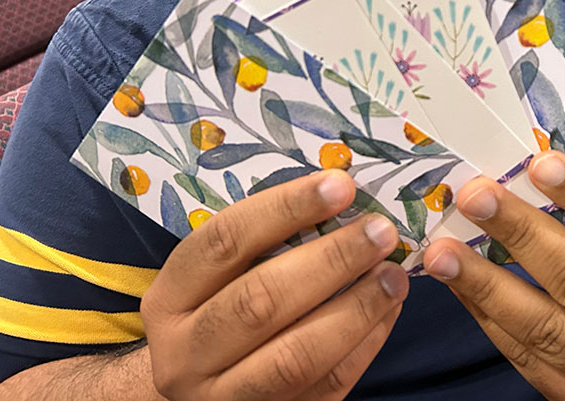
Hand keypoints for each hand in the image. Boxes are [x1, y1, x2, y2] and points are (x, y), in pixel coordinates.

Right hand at [140, 169, 407, 400]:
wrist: (200, 392)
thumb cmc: (218, 313)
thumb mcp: (217, 278)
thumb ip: (264, 243)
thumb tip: (342, 195)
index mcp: (170, 298)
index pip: (225, 241)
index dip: (286, 208)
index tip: (341, 184)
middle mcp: (186, 353)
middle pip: (261, 301)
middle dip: (330, 260)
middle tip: (380, 231)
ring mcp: (223, 399)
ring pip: (296, 355)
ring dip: (356, 308)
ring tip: (394, 274)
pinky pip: (326, 387)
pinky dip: (364, 346)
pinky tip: (389, 311)